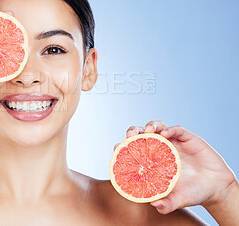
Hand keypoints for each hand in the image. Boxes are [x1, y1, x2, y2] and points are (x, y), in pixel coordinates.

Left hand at [119, 121, 237, 214]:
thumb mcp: (179, 200)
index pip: (133, 151)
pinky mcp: (186, 138)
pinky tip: (167, 134)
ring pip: (157, 127)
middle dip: (133, 132)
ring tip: (148, 131)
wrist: (216, 187)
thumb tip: (155, 205)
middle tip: (130, 136)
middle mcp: (159, 150)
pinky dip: (170, 129)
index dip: (124, 148)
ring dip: (150, 126)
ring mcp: (172, 142)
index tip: (116, 148)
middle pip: (141, 135)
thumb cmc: (193, 192)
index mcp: (152, 162)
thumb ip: (167, 204)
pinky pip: (176, 129)